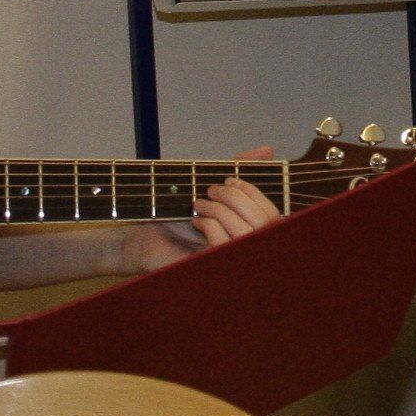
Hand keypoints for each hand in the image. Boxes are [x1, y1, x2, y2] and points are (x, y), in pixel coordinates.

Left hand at [124, 145, 280, 274]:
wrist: (144, 238)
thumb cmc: (178, 214)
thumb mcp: (212, 187)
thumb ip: (240, 168)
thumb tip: (267, 149)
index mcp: (251, 231)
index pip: (271, 213)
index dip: (252, 192)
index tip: (229, 180)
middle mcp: (246, 248)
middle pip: (261, 221)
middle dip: (234, 198)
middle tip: (210, 190)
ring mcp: (231, 259)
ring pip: (242, 232)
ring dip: (218, 209)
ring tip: (198, 204)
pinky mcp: (212, 266)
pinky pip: (221, 242)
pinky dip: (208, 224)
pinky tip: (195, 222)